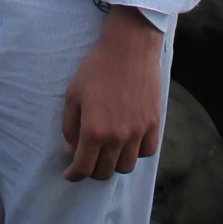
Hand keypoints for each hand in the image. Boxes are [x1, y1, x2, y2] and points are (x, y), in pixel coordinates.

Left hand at [61, 7, 162, 180]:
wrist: (129, 48)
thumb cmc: (96, 68)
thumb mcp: (73, 94)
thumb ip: (70, 126)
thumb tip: (71, 149)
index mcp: (94, 131)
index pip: (84, 168)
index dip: (74, 175)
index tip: (70, 174)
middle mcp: (117, 137)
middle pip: (105, 171)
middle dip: (92, 171)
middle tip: (86, 161)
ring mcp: (137, 132)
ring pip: (126, 166)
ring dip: (114, 164)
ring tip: (107, 153)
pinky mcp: (153, 123)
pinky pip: (146, 151)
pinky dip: (135, 153)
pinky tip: (128, 144)